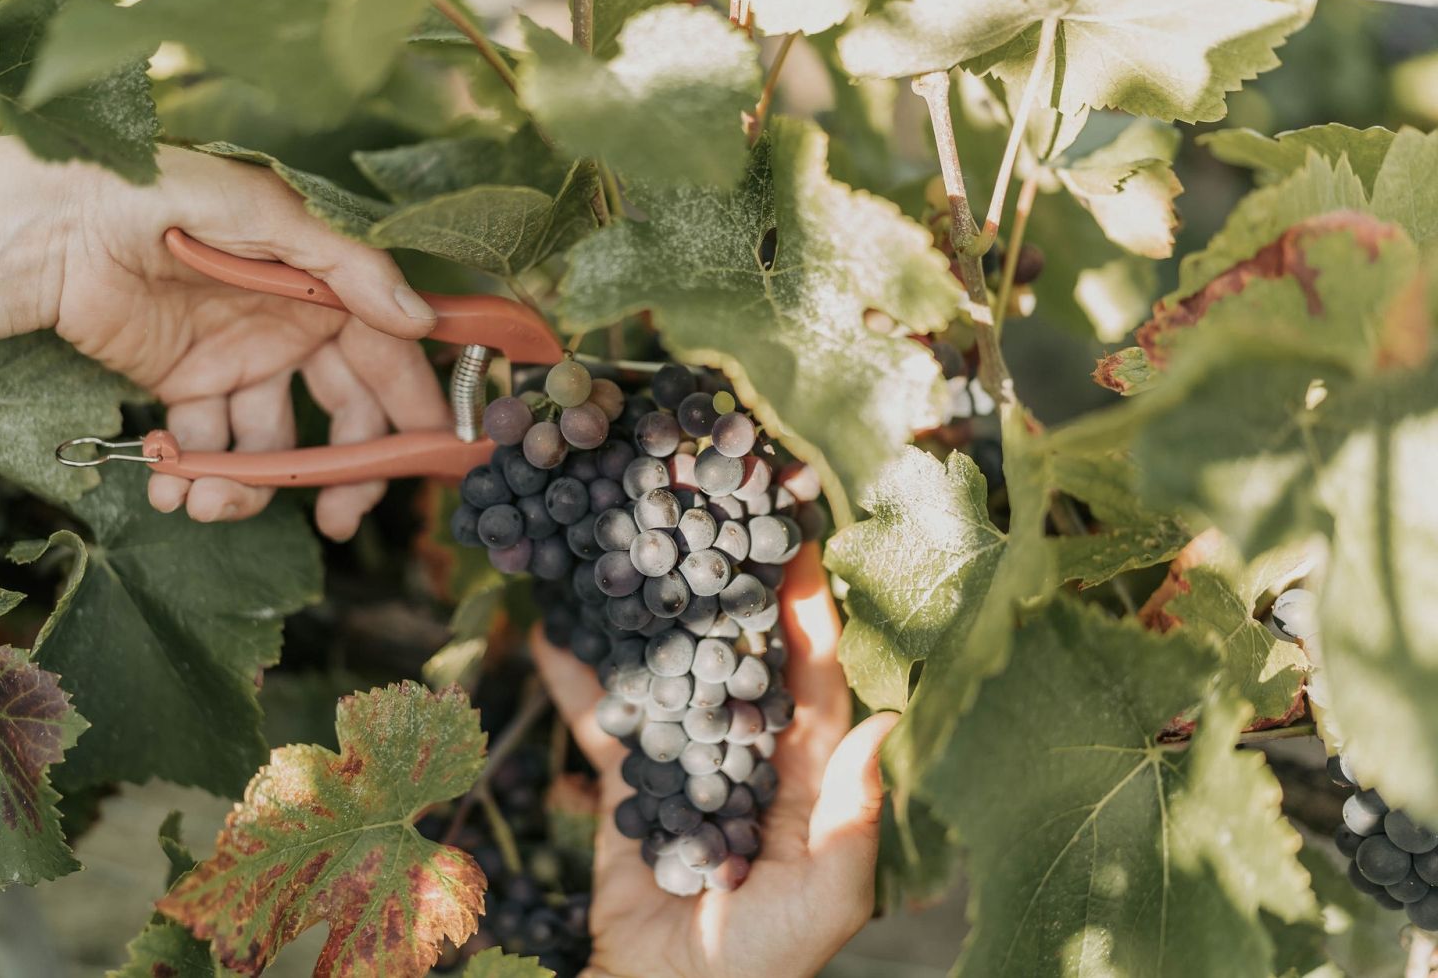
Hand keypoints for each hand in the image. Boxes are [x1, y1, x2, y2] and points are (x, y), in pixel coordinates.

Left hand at [0, 138, 448, 540]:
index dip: (412, 408)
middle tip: (337, 519)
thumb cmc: (165, 192)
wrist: (52, 222)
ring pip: (270, 447)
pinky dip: (190, 478)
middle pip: (343, 417)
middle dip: (345, 474)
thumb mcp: (272, 215)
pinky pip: (206, 447)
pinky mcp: (184, 387)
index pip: (386, 356)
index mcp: (324, 286)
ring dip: (249, 488)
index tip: (429, 459)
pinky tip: (168, 487)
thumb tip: (420, 320)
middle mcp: (291, 329)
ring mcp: (238, 362)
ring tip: (208, 505)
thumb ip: (351, 270)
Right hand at [532, 546, 897, 977]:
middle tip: (717, 509)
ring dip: (656, 613)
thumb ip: (852, 816)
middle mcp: (753, 751)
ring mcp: (692, 760)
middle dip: (733, 585)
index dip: (809, 606)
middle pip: (743, 650)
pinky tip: (553, 630)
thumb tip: (888, 723)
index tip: (800, 535)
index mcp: (808, 771)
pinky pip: (607, 717)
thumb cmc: (764, 959)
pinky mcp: (635, 781)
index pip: (814, 671)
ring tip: (637, 546)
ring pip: (675, 668)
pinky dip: (580, 676)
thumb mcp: (826, 898)